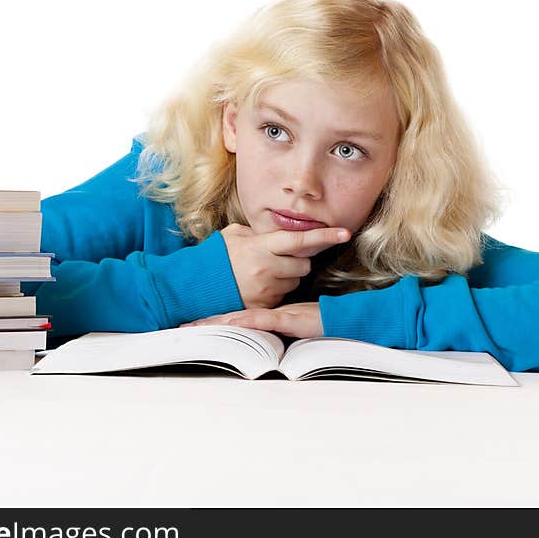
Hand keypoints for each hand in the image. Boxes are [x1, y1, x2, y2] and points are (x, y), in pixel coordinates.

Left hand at [180, 302, 323, 338]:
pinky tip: (235, 321)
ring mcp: (278, 317)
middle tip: (181, 329)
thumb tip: (255, 329)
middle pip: (231, 320)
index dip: (213, 322)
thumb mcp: (291, 324)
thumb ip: (274, 325)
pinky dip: (249, 321)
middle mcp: (267, 315)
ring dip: (220, 324)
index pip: (234, 319)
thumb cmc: (318, 321)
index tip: (190, 326)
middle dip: (206, 325)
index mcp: (265, 316)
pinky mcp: (291, 320)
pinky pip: (266, 320)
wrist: (341, 318)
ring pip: (243, 320)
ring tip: (197, 327)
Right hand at [220, 223, 349, 309]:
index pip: (299, 240)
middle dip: (297, 261)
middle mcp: (265, 269)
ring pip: (294, 282)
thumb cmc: (215, 258)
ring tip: (264, 273)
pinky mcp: (263, 305)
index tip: (344, 232)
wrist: (194, 286)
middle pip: (303, 265)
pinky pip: (282, 296)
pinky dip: (275, 290)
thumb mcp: (235, 236)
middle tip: (280, 258)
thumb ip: (259, 233)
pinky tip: (258, 286)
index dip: (324, 236)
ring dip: (286, 277)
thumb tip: (278, 232)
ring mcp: (265, 289)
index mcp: (260, 247)